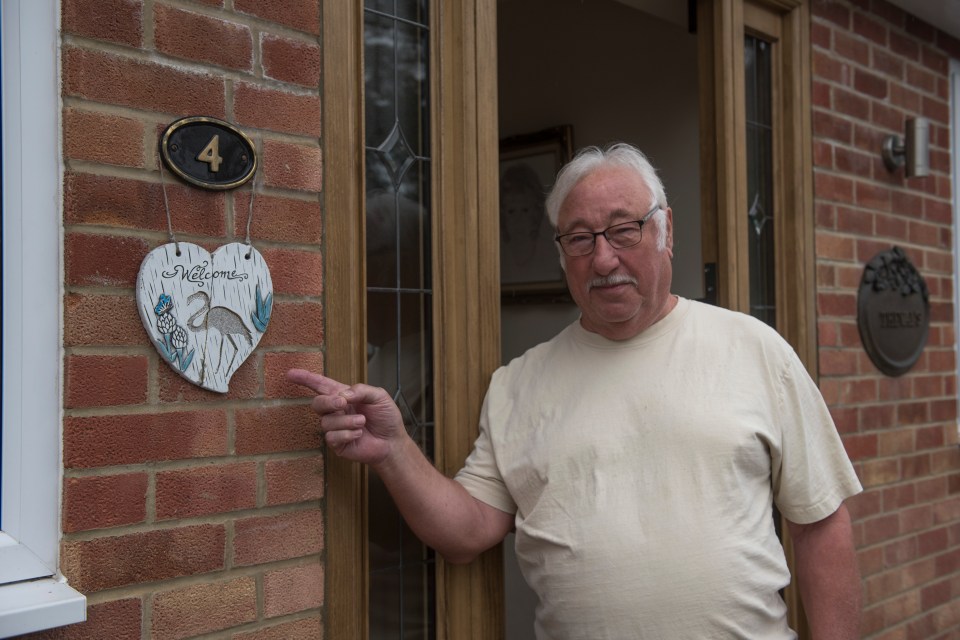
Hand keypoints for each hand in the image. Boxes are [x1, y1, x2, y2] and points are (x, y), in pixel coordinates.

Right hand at [286, 369, 405, 465]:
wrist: (392, 441)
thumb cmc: (386, 417)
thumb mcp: (379, 396)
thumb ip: (361, 390)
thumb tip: (342, 394)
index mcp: (344, 395)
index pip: (321, 385)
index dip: (305, 379)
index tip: (290, 373)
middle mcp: (336, 411)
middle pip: (318, 403)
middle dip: (328, 402)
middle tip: (343, 403)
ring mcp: (335, 428)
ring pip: (327, 422)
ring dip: (346, 421)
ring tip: (362, 422)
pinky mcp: (337, 444)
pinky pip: (332, 437)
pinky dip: (347, 433)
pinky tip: (358, 433)